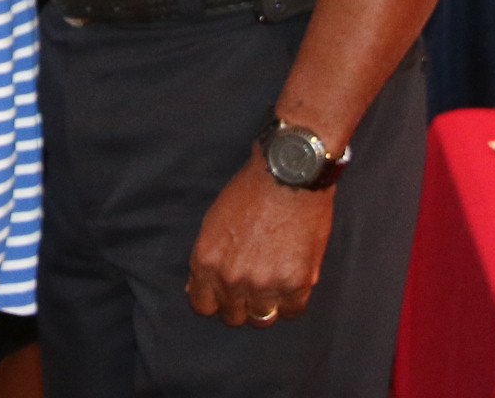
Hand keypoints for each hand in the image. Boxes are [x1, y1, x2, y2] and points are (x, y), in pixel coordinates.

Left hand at [186, 155, 332, 326]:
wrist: (288, 176)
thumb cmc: (248, 192)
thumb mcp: (213, 222)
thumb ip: (207, 259)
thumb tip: (198, 287)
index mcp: (206, 261)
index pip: (203, 305)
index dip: (215, 300)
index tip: (224, 293)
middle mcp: (231, 278)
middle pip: (232, 316)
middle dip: (240, 304)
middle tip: (252, 288)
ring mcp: (264, 284)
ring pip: (261, 319)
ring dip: (266, 306)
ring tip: (272, 287)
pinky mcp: (296, 284)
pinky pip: (292, 312)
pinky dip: (292, 302)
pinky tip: (291, 285)